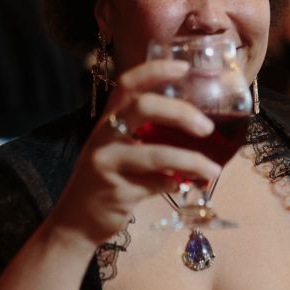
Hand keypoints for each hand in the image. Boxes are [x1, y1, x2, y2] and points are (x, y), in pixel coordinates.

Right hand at [50, 59, 220, 246]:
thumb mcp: (119, 149)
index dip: (154, 70)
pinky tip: (185, 186)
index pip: (127, 84)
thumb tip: (195, 127)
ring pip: (156, 154)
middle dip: (181, 112)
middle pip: (142, 107)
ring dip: (191, 161)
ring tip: (213, 170)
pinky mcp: (116, 192)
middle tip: (207, 127)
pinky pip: (156, 185)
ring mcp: (107, 163)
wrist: (76, 222)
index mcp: (108, 121)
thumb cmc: (107, 180)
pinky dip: (175, 184)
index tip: (184, 67)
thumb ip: (145, 135)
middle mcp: (103, 136)